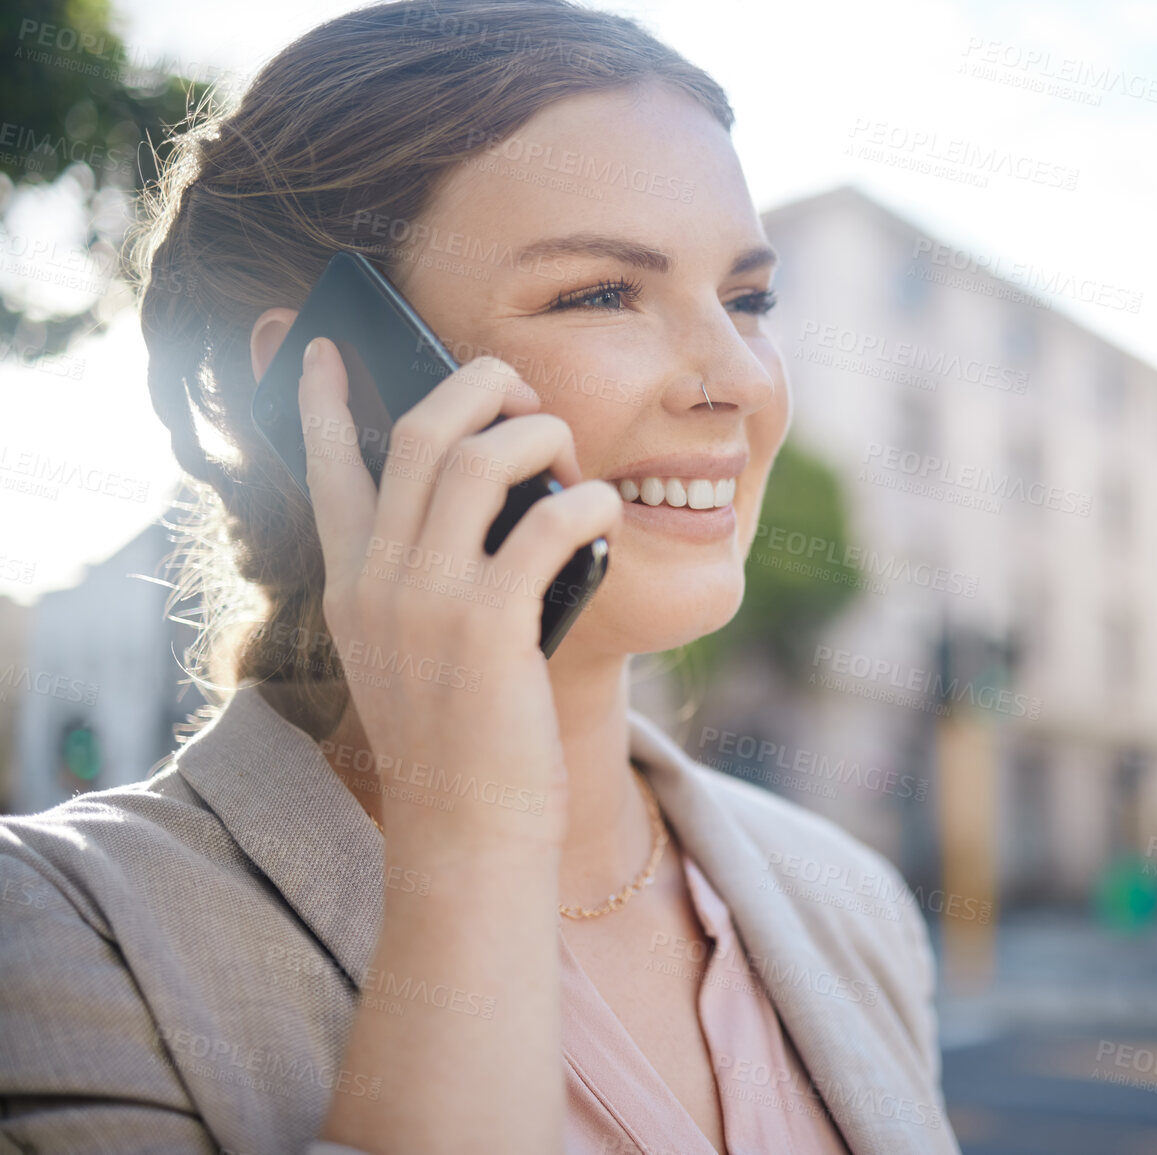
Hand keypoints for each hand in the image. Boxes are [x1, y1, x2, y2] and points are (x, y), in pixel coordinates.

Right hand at [296, 337, 620, 850]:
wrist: (467, 833)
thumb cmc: (461, 742)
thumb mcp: (417, 655)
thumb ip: (429, 581)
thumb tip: (496, 502)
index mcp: (350, 585)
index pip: (324, 468)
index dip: (324, 401)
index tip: (323, 346)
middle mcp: (376, 581)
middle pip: (420, 433)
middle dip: (478, 387)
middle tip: (523, 393)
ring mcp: (427, 600)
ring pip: (480, 458)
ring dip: (540, 437)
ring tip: (572, 461)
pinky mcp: (489, 627)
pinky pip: (545, 522)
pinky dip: (585, 504)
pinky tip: (602, 515)